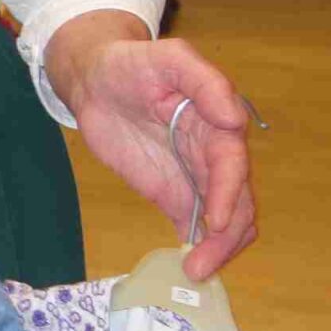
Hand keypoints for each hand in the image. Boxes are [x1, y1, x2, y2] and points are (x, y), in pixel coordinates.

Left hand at [53, 20, 255, 279]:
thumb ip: (205, 82)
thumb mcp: (169, 58)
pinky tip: (189, 268)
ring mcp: (194, 177)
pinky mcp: (173, 193)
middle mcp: (213, 154)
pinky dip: (200, 247)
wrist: (95, 80)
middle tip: (201, 265)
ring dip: (218, 248)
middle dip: (226, 236)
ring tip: (195, 272)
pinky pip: (196, 224)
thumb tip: (235, 119)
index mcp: (218, 123)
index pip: (232, 164)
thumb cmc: (132, 64)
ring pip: (224, 219)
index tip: (215, 221)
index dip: (227, 193)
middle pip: (235, 201)